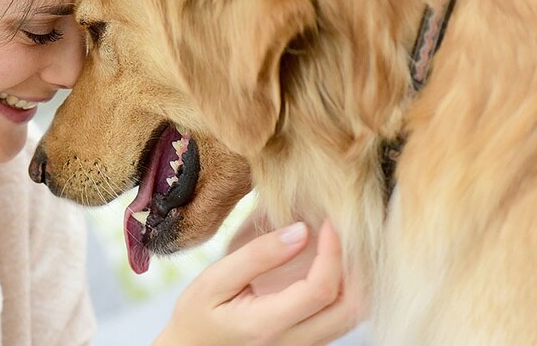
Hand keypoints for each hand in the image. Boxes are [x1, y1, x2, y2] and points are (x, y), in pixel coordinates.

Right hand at [154, 220, 364, 345]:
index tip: (329, 222)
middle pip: (352, 308)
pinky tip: (331, 264)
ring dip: (357, 278)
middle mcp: (295, 343)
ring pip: (353, 316)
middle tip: (344, 231)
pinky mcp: (309, 343)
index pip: (320, 290)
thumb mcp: (215, 280)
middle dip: (358, 266)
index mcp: (268, 326)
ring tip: (340, 244)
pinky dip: (347, 288)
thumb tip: (301, 230)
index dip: (333, 252)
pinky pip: (342, 317)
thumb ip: (258, 255)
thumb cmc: (198, 314)